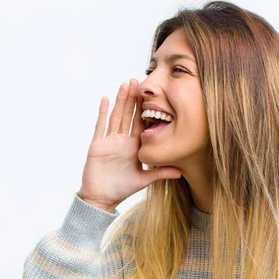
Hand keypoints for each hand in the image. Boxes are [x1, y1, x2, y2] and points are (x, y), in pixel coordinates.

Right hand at [77, 79, 181, 212]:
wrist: (101, 198)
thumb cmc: (121, 189)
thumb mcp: (144, 180)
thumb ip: (160, 173)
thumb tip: (180, 172)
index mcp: (133, 146)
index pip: (141, 123)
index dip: (145, 109)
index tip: (151, 94)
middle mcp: (122, 140)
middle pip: (128, 115)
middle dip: (132, 98)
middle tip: (137, 80)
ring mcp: (109, 141)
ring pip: (116, 116)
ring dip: (120, 100)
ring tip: (125, 84)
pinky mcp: (97, 145)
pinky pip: (101, 126)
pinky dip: (103, 113)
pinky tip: (105, 99)